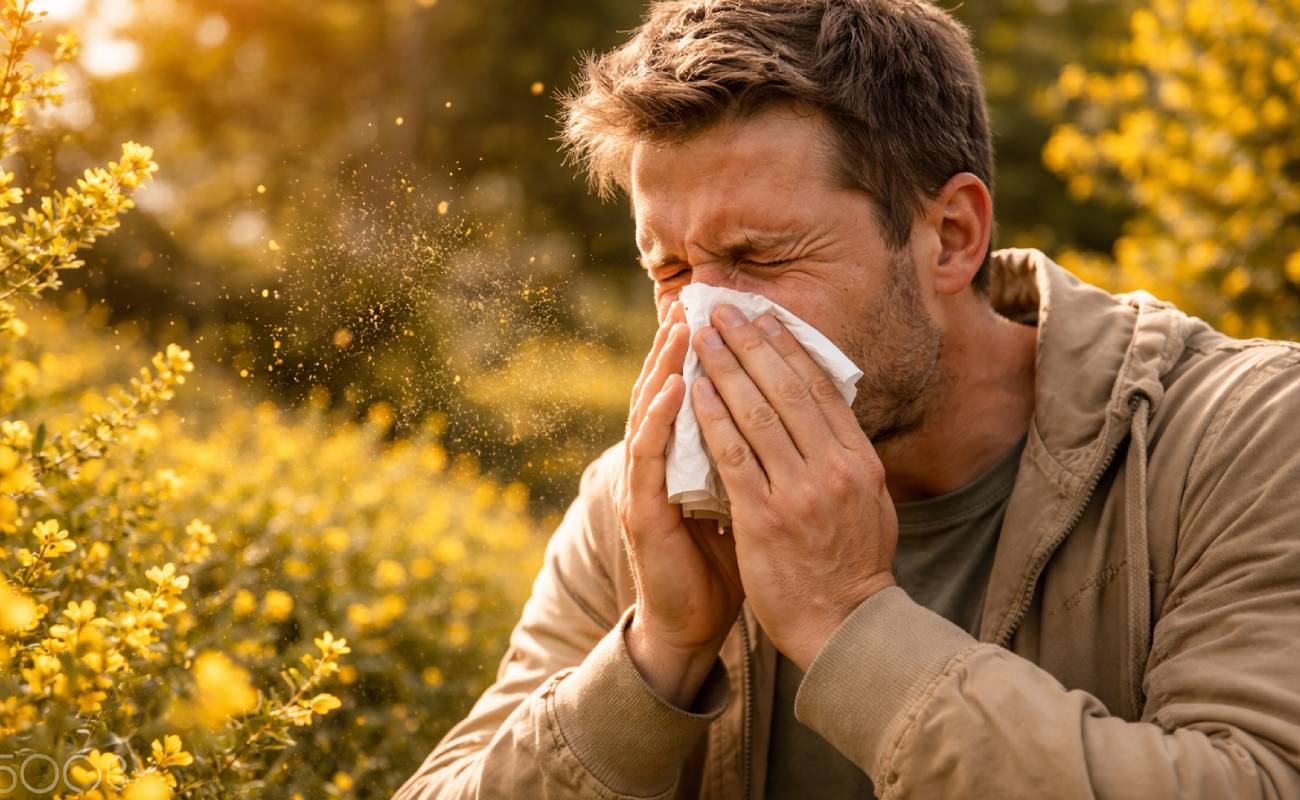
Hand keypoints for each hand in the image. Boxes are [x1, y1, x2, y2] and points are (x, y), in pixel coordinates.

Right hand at [613, 300, 745, 706]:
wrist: (693, 622)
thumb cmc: (724, 560)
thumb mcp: (744, 496)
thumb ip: (752, 456)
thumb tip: (793, 417)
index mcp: (681, 456)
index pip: (690, 390)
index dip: (704, 352)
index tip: (725, 311)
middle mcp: (656, 462)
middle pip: (664, 388)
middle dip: (680, 343)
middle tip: (698, 300)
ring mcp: (642, 484)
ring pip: (649, 411)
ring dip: (664, 366)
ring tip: (684, 327)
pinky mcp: (639, 510)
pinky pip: (648, 455)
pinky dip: (660, 417)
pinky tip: (676, 387)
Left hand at [690, 303, 897, 671]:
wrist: (844, 627)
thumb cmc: (854, 565)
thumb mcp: (872, 504)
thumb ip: (851, 459)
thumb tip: (833, 415)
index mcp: (861, 461)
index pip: (820, 389)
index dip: (789, 347)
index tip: (765, 316)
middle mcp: (834, 469)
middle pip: (786, 389)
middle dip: (751, 342)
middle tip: (723, 309)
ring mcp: (800, 492)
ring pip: (756, 413)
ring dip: (724, 368)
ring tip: (701, 336)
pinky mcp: (765, 517)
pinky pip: (733, 455)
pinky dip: (711, 417)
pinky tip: (692, 391)